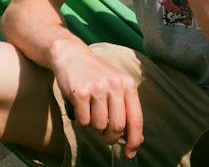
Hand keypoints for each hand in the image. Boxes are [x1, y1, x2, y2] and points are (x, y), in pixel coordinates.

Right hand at [51, 41, 143, 157]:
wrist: (72, 56)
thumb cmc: (96, 76)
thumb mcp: (116, 86)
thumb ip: (126, 109)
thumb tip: (136, 140)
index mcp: (128, 84)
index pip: (136, 119)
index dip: (134, 140)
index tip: (130, 152)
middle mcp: (115, 84)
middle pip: (117, 127)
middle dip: (110, 137)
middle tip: (103, 132)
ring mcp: (97, 88)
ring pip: (100, 126)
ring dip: (94, 126)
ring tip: (90, 112)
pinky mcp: (80, 92)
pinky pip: (84, 122)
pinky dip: (81, 121)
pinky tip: (80, 106)